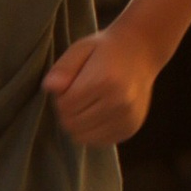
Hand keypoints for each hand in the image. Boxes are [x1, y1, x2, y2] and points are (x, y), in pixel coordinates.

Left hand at [43, 24, 154, 144]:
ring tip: (87, 104)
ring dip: (78, 123)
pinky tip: (97, 113)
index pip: (65, 106)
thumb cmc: (106, 49)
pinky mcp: (130, 129)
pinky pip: (99, 142)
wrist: (141, 52)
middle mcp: (119, 103)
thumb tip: (49, 87)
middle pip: (73, 123)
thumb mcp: (81, 48)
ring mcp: (127, 118)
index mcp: (105, 81)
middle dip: (67, 111)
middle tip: (76, 94)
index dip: (60, 97)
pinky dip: (92, 131)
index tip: (69, 86)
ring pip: (84, 137)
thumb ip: (64, 68)